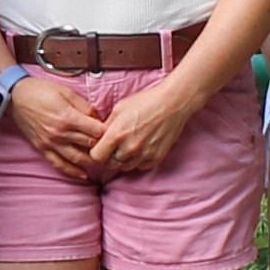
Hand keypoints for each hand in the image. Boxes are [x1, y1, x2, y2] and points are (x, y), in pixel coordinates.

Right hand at [3, 72, 102, 178]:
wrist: (15, 98)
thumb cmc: (41, 91)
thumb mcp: (66, 92)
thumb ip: (84, 106)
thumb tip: (97, 118)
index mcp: (68, 118)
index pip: (96, 131)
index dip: (108, 132)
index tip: (113, 131)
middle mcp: (61, 133)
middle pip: (90, 145)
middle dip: (103, 146)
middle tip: (112, 147)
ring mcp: (51, 143)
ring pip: (77, 158)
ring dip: (92, 162)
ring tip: (103, 162)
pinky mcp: (43, 148)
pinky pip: (59, 164)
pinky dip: (73, 172)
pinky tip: (84, 176)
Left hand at [84, 75, 205, 180]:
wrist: (173, 103)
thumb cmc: (145, 102)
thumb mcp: (119, 109)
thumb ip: (107, 127)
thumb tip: (99, 138)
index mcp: (117, 134)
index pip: (97, 157)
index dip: (97, 152)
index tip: (101, 146)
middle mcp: (130, 148)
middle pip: (110, 164)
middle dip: (109, 156)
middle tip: (114, 146)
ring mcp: (145, 154)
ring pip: (125, 167)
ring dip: (124, 160)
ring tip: (128, 146)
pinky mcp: (157, 157)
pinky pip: (141, 166)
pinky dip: (138, 160)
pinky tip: (140, 148)